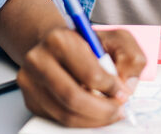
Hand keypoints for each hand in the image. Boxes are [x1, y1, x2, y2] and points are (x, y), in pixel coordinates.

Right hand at [16, 27, 145, 126]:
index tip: (122, 92)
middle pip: (73, 98)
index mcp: (59, 40)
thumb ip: (130, 57)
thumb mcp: (115, 39)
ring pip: (66, 114)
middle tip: (118, 109)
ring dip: (94, 119)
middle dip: (103, 110)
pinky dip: (81, 121)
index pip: (89, 74)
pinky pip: (58, 120)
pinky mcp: (30, 99)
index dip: (111, 88)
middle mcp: (38, 59)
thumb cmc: (87, 44)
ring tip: (109, 112)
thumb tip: (127, 85)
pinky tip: (92, 112)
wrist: (55, 45)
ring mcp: (30, 81)